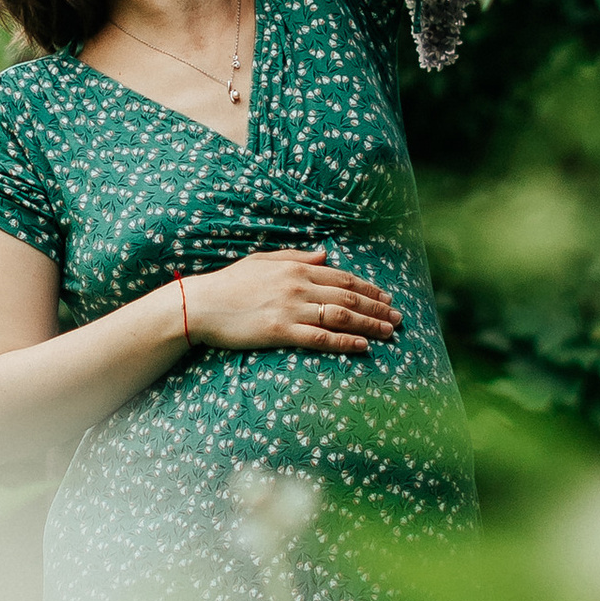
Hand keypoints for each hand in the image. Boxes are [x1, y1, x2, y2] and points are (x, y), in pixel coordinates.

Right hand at [182, 249, 400, 356]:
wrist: (200, 304)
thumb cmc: (229, 284)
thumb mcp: (263, 261)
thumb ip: (297, 257)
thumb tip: (325, 254)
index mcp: (296, 268)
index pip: (342, 277)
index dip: (368, 288)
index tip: (386, 297)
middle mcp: (298, 286)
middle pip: (348, 296)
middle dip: (377, 308)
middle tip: (399, 318)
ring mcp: (291, 309)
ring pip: (341, 316)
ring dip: (369, 324)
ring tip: (389, 333)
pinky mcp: (280, 331)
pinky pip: (320, 337)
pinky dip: (345, 341)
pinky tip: (363, 346)